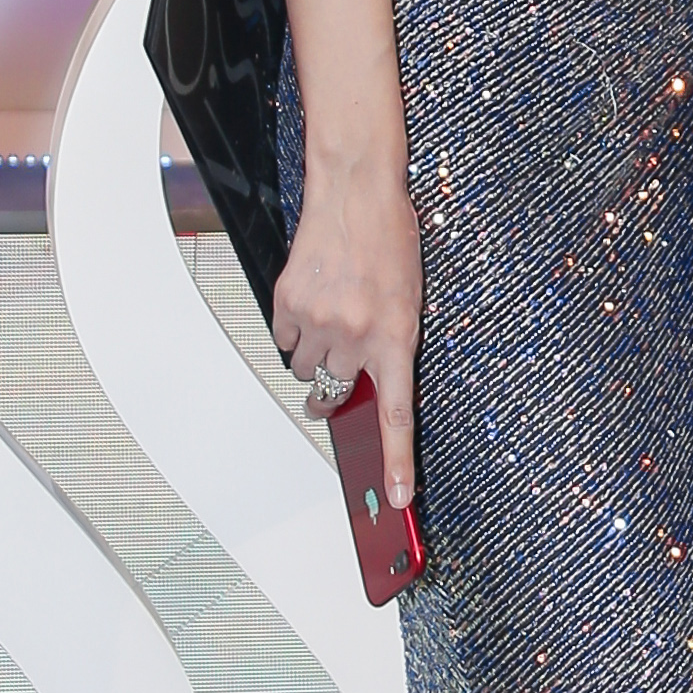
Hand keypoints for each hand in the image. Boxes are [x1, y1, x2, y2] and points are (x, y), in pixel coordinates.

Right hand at [274, 171, 423, 502]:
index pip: (396, 416)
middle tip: (336, 374)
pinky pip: (284, 341)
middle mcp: (357, 335)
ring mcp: (319, 321)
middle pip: (334, 394)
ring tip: (330, 316)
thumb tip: (368, 384)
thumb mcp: (408, 299)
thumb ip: (390, 344)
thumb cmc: (391, 242)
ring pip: (305, 370)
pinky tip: (312, 300)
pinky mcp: (289, 304)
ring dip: (314, 355)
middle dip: (332, 393)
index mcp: (397, 338)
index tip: (397, 498)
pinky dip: (294, 330)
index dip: (396, 462)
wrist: (357, 194)